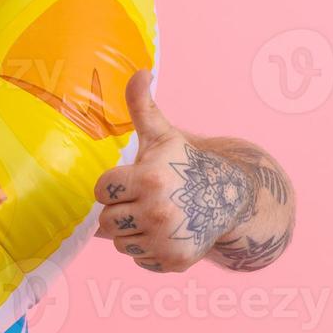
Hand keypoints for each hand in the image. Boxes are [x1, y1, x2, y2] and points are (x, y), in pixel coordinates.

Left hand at [93, 71, 253, 272]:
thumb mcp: (162, 135)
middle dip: (121, 210)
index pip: (102, 192)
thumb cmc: (185, 163)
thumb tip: (141, 71)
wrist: (230, 197)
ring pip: (120, 243)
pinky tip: (166, 233)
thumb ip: (142, 106)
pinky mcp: (175, 262)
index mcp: (150, 180)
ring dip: (132, 231)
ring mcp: (167, 240)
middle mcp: (159, 213)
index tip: (134, 179)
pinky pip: (138, 260)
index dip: (115, 185)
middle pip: (106, 222)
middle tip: (144, 199)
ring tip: (156, 215)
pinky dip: (148, 249)